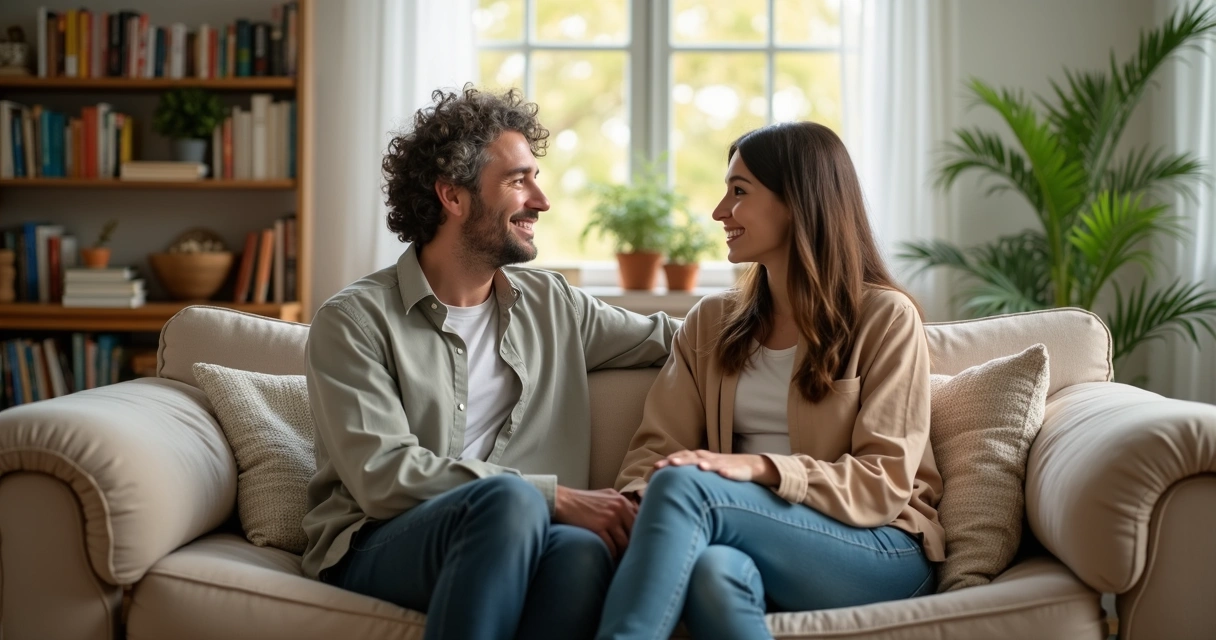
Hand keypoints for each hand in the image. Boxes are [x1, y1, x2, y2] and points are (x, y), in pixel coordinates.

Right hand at [553, 486, 637, 559]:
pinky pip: (611, 548)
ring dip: (621, 554)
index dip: (639, 536)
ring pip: (624, 544)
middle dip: (632, 547)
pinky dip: (610, 556)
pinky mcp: (599, 527)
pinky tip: (607, 559)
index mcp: (622, 500)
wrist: (562, 500)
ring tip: (618, 561)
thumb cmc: (582, 502)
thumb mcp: (605, 497)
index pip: (641, 521)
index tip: (636, 546)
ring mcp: (610, 517)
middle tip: (629, 557)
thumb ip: (620, 507)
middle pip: (635, 534)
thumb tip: (633, 523)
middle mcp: (619, 507)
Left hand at [654, 450, 780, 485]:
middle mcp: (711, 459)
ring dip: (706, 464)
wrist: (752, 467)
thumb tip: (665, 488)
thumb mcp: (704, 472)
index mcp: (701, 459)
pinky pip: (735, 471)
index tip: (655, 468)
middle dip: (683, 460)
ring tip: (698, 467)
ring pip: (714, 463)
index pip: (683, 457)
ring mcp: (726, 464)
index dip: (670, 461)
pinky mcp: (741, 471)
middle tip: (669, 464)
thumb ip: (688, 476)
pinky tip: (724, 474)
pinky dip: (729, 472)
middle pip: (695, 458)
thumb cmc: (723, 470)